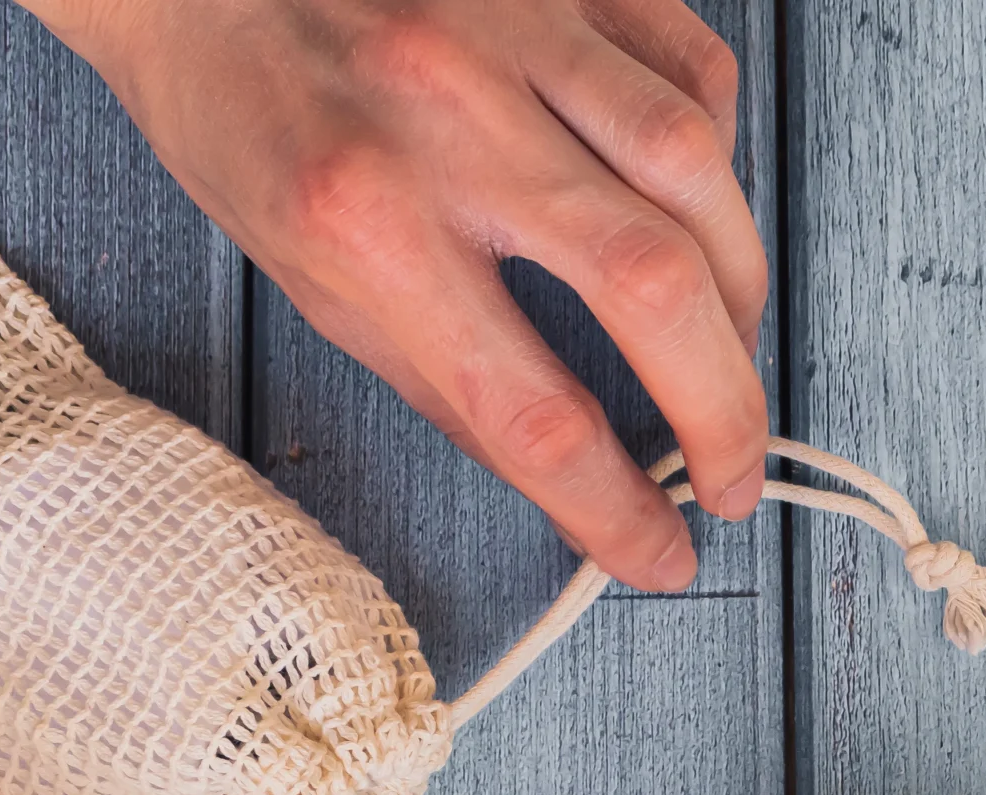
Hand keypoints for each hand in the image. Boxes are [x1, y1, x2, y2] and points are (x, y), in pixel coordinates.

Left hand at [27, 0, 769, 590]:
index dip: (614, 507)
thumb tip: (572, 478)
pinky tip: (698, 215)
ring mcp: (514, 27)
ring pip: (695, 170)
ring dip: (741, 290)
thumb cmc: (244, 120)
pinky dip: (720, 160)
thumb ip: (449, 377)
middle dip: (723, 409)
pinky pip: (692, 68)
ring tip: (727, 350)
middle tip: (730, 474)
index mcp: (365, 223)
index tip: (659, 551)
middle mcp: (447, 118)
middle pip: (650, 287)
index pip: (531, 409)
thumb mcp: (315, 282)